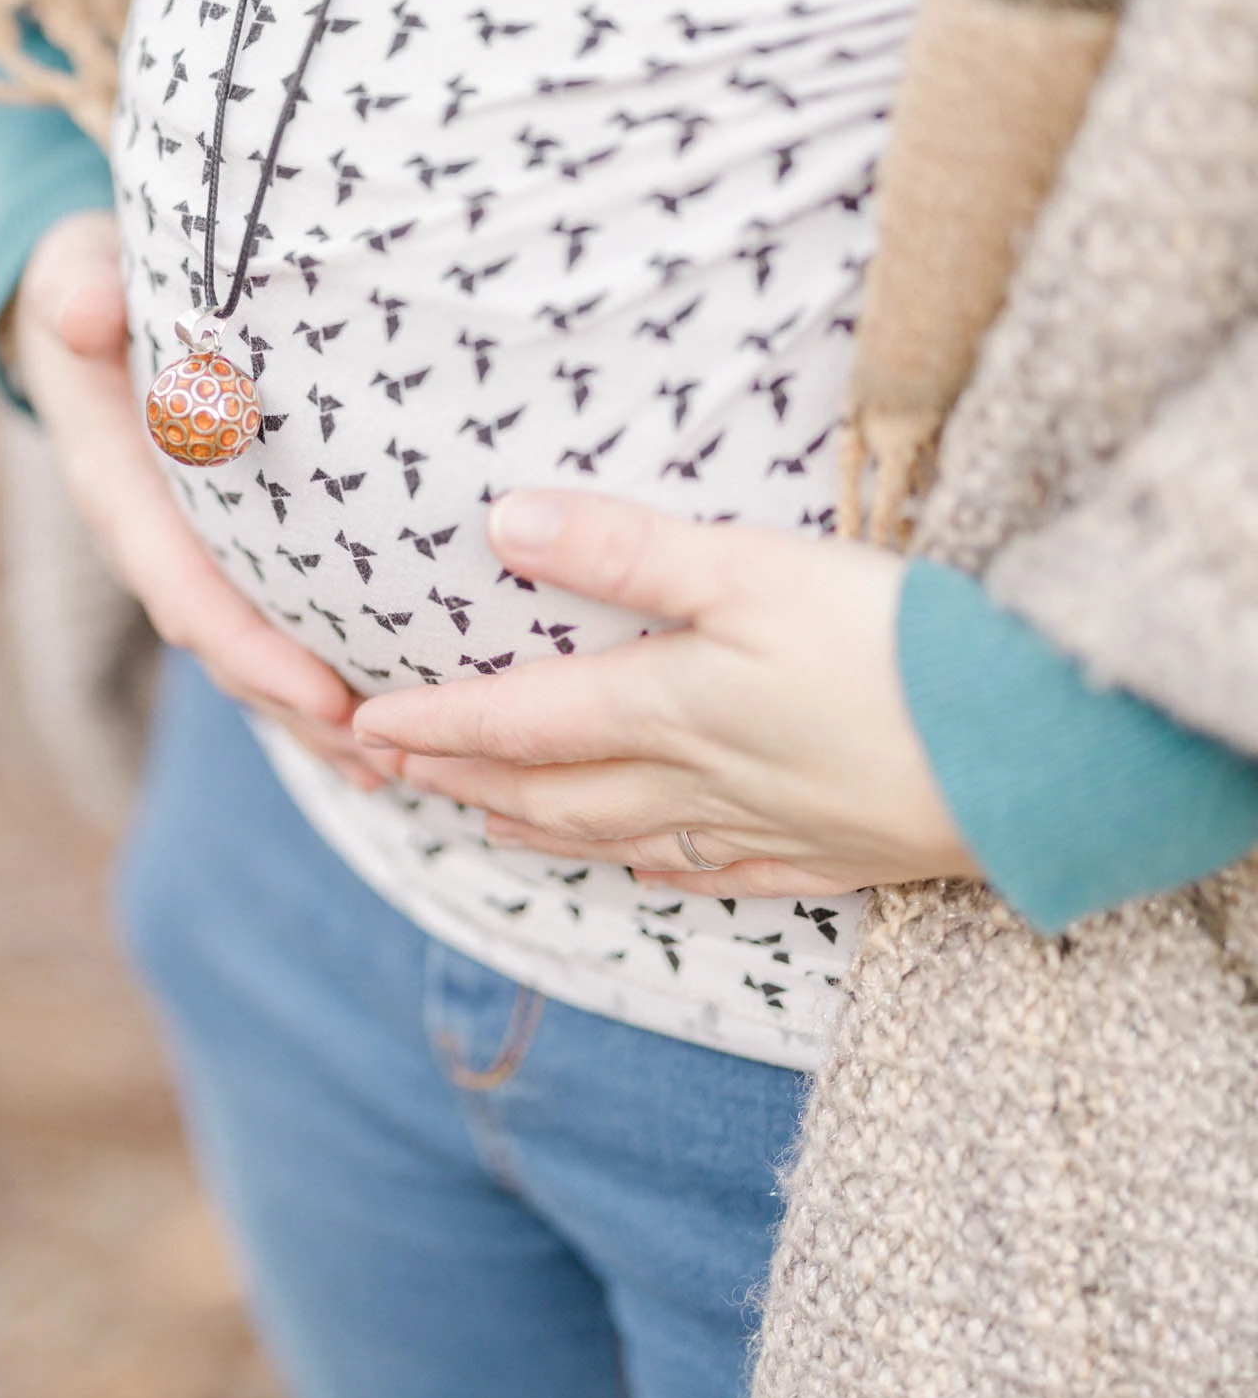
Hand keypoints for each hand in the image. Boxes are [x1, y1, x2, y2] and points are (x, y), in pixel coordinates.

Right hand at [10, 212, 385, 788]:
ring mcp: (191, 554)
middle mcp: (154, 541)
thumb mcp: (70, 271)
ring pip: (254, 655)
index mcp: (118, 491)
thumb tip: (84, 310)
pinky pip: (276, 625)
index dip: (252, 649)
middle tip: (391, 754)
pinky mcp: (230, 550)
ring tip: (408, 768)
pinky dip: (327, 677)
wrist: (80, 297)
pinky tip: (400, 717)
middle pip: (231, 648)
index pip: (186, 589)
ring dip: (321, 719)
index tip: (324, 693)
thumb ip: (75, 291)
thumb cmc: (90, 281)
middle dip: (301, 709)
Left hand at [350, 490, 978, 894]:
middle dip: (466, 784)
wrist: (1036, 755)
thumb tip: (500, 524)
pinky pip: (720, 874)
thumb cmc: (895, 649)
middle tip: (395, 779)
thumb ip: (624, 549)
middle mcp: (699, 782)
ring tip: (488, 828)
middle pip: (556, 792)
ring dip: (544, 833)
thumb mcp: (751, 570)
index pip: (520, 722)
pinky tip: (651, 872)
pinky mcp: (835, 850)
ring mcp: (767, 826)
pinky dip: (661, 872)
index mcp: (668, 709)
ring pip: (625, 838)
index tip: (362, 727)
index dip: (436, 725)